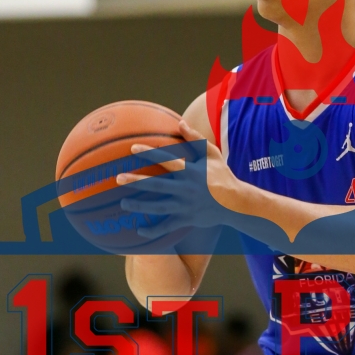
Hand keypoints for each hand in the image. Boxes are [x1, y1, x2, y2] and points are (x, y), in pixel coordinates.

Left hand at [116, 119, 239, 239]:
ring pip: (159, 207)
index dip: (150, 154)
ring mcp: (185, 206)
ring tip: (123, 203)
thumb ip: (195, 139)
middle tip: (118, 178)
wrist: (236, 203)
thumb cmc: (223, 176)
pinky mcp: (186, 219)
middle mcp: (186, 189)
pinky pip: (168, 226)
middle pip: (157, 185)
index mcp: (190, 172)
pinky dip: (154, 231)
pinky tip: (140, 231)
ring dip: (140, 206)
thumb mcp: (212, 154)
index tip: (133, 148)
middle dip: (137, 181)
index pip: (167, 161)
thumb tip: (180, 123)